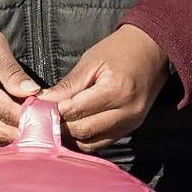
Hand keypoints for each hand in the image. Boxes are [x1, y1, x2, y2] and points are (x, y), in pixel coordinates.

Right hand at [0, 9, 39, 145]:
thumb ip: (12, 71)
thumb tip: (33, 93)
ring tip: (37, 126)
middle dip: (25, 132)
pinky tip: (20, 123)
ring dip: (14, 135)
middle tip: (49, 125)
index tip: (51, 114)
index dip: (30, 116)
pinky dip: (2, 130)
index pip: (4, 112)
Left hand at [46, 21, 168, 150]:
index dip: (53, 111)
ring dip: (71, 137)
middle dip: (60, 126)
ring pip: (91, 142)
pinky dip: (86, 139)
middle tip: (43, 118)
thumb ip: (68, 85)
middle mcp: (126, 112)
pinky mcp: (132, 128)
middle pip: (83, 131)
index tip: (37, 108)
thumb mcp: (91, 60)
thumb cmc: (121, 49)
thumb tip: (42, 101)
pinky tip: (74, 129)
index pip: (75, 111)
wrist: (153, 49)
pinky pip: (103, 142)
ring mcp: (132, 123)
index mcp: (115, 91)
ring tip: (57, 125)